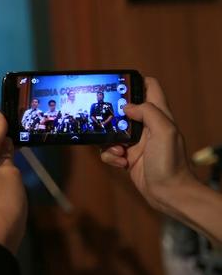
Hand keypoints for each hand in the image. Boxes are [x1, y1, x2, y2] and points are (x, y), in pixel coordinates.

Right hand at [100, 77, 195, 212]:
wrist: (169, 193)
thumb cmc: (171, 163)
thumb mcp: (165, 131)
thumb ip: (149, 112)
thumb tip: (127, 107)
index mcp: (158, 115)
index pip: (150, 87)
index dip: (135, 81)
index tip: (118, 82)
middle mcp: (146, 126)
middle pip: (123, 108)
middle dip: (111, 112)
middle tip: (104, 117)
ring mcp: (136, 141)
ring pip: (111, 130)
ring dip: (108, 139)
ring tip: (117, 149)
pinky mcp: (127, 156)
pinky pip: (109, 150)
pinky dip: (109, 155)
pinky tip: (120, 162)